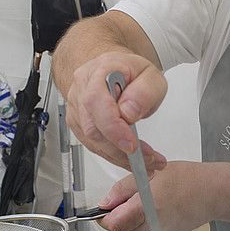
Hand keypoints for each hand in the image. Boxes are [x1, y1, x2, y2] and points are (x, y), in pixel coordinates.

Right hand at [66, 52, 167, 170]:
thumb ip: (144, 92)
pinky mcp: (79, 123)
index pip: (96, 100)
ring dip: (120, 156)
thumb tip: (129, 113)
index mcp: (100, 71)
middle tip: (148, 157)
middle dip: (121, 149)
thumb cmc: (132, 72)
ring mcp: (77, 107)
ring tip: (146, 160)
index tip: (131, 144)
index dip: (112, 126)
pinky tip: (130, 158)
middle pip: (93, 127)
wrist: (116, 71)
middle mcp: (83, 88)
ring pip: (92, 141)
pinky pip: (93, 145)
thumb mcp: (151, 76)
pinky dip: (114, 155)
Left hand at [96, 161, 209, 230]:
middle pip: (120, 228)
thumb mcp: (149, 173)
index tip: (104, 206)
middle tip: (130, 195)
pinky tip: (158, 206)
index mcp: (147, 207)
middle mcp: (152, 226)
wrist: (214, 193)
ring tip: (148, 198)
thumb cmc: (189, 179)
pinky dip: (145, 219)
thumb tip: (104, 202)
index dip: (104, 215)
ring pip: (131, 230)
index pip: (112, 223)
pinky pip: (145, 230)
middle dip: (118, 213)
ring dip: (131, 216)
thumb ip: (123, 189)